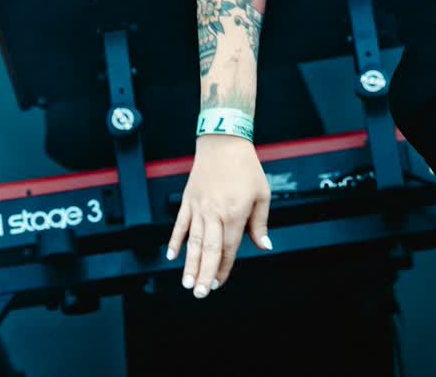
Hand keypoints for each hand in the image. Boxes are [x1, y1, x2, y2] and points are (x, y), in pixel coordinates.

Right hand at [165, 134, 270, 297]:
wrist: (223, 141)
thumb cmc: (246, 167)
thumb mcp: (262, 194)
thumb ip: (260, 223)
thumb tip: (264, 246)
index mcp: (235, 214)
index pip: (228, 249)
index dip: (224, 269)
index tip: (219, 284)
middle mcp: (215, 213)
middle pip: (208, 250)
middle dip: (204, 274)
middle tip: (200, 293)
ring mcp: (199, 206)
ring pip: (192, 241)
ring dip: (189, 264)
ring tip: (186, 282)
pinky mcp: (189, 199)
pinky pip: (180, 224)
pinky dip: (175, 240)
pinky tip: (171, 255)